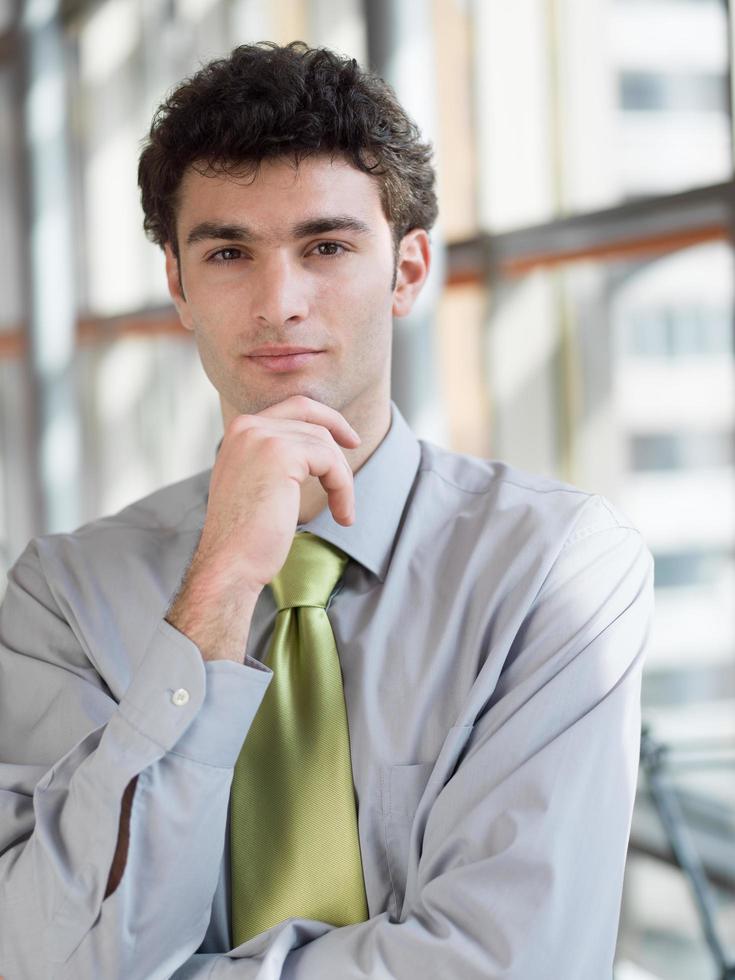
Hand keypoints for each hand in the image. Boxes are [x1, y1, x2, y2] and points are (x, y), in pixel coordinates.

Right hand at [166, 396, 359, 660]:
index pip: (291, 407)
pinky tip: (342, 515)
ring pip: (324, 444)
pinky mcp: (281, 454)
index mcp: (239, 431)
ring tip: (343, 511)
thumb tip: (312, 451)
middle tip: (356, 445)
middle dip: (337, 427)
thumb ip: (273, 459)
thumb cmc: (245, 536)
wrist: (230, 562)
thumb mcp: (255, 483)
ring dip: (341, 478)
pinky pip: (331, 463)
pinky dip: (343, 489)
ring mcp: (263, 437)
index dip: (323, 417)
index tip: (345, 438)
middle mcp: (247, 427)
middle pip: (309, 413)